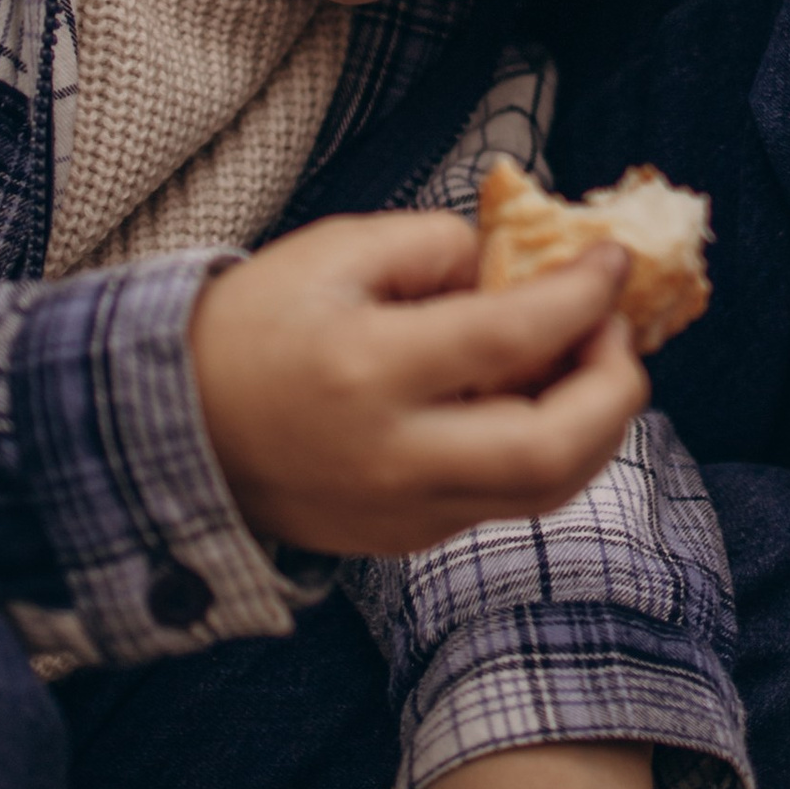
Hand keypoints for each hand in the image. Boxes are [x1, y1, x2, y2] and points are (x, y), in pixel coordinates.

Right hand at [187, 212, 646, 555]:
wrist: (172, 430)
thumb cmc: (252, 327)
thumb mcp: (333, 252)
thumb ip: (434, 248)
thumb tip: (515, 270)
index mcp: (370, 370)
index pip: (515, 336)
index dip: (585, 294)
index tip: (614, 259)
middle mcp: (396, 457)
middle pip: (553, 449)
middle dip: (615, 385)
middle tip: (617, 328)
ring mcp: (403, 512)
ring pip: (544, 491)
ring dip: (596, 426)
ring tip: (591, 361)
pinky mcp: (405, 540)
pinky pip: (504, 502)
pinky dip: (548, 451)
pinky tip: (542, 399)